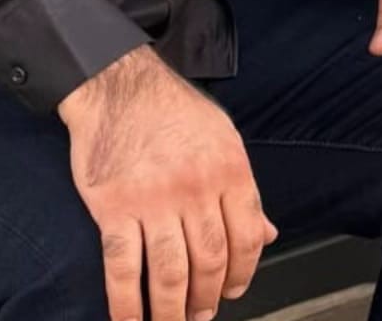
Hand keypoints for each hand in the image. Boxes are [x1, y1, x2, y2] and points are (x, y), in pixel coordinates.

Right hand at [58, 46, 277, 320]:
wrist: (116, 83)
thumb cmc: (170, 108)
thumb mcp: (221, 135)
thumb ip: (243, 189)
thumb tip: (267, 234)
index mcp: (228, 168)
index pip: (247, 237)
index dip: (242, 274)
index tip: (232, 292)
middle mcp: (194, 187)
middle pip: (209, 262)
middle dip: (207, 299)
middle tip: (200, 315)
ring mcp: (153, 199)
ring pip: (170, 274)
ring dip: (172, 312)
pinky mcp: (114, 207)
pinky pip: (122, 268)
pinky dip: (126, 306)